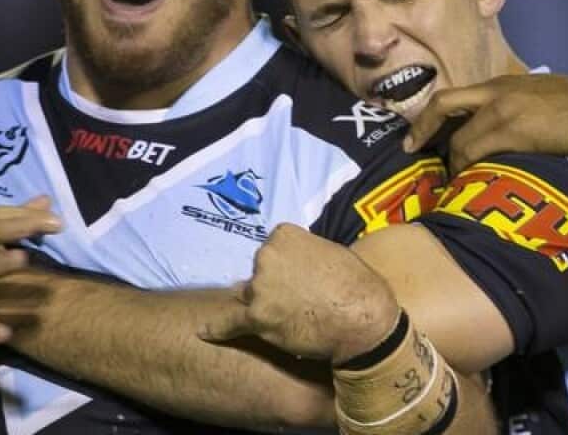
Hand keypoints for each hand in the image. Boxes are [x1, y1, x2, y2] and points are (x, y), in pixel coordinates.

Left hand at [213, 224, 399, 364]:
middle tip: (299, 300)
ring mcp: (259, 287)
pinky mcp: (257, 318)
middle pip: (258, 274)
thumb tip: (297, 263)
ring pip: (250, 298)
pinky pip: (228, 323)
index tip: (300, 278)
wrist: (364, 317)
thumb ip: (305, 253)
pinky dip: (215, 329)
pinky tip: (203, 332)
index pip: (271, 250)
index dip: (285, 267)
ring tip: (291, 318)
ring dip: (264, 307)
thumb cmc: (357, 284)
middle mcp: (266, 256)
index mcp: (284, 235)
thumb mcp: (331, 252)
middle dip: (272, 286)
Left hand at [402, 74, 567, 169]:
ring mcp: (501, 110)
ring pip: (459, 139)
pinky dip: (467, 169)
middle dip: (422, 128)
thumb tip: (514, 122)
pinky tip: (469, 182)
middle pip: (443, 104)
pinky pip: (475, 153)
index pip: (458, 94)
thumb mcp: (547, 95)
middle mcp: (497, 91)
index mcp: (505, 82)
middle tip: (411, 149)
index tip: (421, 132)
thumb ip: (523, 103)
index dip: (435, 113)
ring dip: (452, 162)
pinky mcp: (510, 131)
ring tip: (452, 179)